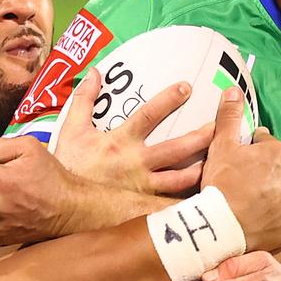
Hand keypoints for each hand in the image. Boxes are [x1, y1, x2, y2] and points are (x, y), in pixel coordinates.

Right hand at [54, 70, 212, 195]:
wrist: (61, 204)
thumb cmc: (69, 165)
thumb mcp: (72, 129)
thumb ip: (84, 100)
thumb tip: (94, 72)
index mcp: (120, 141)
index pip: (148, 115)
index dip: (169, 99)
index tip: (187, 86)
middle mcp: (136, 163)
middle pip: (176, 149)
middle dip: (200, 137)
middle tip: (219, 127)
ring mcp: (142, 187)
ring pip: (180, 179)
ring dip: (201, 170)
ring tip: (220, 162)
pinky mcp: (143, 207)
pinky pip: (171, 206)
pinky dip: (189, 203)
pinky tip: (208, 199)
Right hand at [203, 87, 280, 251]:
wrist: (219, 227)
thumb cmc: (219, 185)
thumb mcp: (221, 145)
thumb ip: (230, 116)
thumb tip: (234, 89)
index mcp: (277, 152)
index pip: (267, 144)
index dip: (253, 151)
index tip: (241, 160)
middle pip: (280, 167)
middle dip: (267, 172)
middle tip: (245, 183)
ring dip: (280, 192)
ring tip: (257, 202)